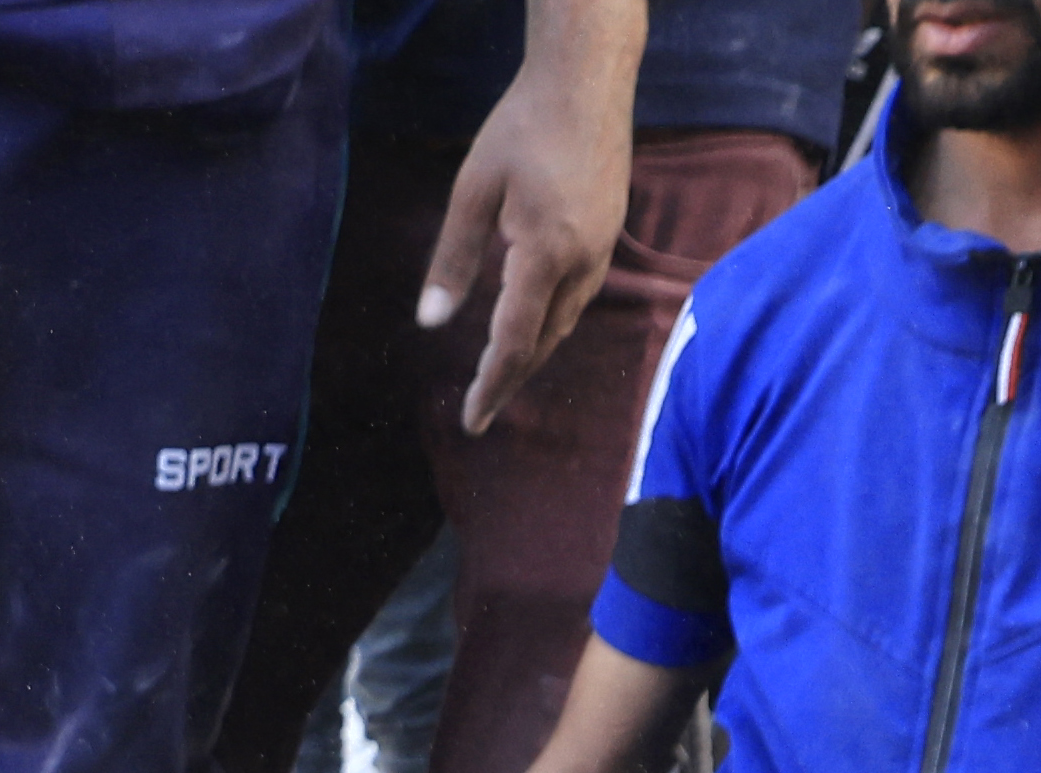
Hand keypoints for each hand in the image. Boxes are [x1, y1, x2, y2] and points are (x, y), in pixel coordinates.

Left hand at [419, 64, 634, 443]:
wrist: (587, 81)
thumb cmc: (522, 127)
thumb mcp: (473, 190)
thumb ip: (453, 259)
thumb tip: (431, 322)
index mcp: (545, 254)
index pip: (514, 341)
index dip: (490, 385)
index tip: (472, 422)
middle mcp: (583, 262)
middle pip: (544, 342)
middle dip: (511, 379)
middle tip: (481, 412)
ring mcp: (602, 249)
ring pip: (565, 322)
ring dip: (533, 354)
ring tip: (502, 377)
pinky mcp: (609, 234)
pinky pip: (579, 297)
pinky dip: (552, 322)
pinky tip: (533, 325)